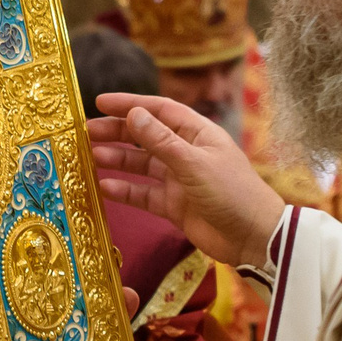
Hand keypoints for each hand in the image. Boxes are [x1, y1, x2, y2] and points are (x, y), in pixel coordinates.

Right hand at [88, 93, 286, 268]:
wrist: (255, 238)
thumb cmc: (233, 193)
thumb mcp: (194, 164)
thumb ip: (162, 142)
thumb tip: (134, 114)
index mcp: (197, 133)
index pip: (159, 110)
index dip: (129, 104)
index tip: (100, 102)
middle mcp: (186, 152)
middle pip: (145, 136)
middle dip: (116, 133)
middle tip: (86, 133)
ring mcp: (179, 179)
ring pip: (141, 165)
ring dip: (117, 160)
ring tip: (90, 158)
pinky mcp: (174, 205)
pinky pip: (143, 194)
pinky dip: (125, 190)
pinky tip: (104, 187)